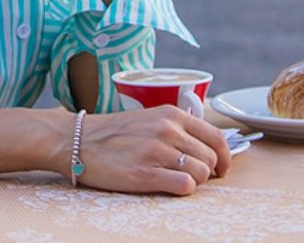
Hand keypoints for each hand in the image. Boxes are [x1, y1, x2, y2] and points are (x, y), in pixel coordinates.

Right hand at [68, 106, 231, 193]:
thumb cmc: (115, 132)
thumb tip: (206, 146)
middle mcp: (168, 130)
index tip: (221, 168)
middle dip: (207, 171)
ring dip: (194, 181)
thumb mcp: (150, 117)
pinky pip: (185, 185)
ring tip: (175, 178)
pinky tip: (168, 184)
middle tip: (192, 175)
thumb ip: (177, 127)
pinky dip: (183, 188)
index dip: (225, 157)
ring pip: (201, 173)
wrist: (79, 140)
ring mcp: (157, 151)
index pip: (216, 137)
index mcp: (171, 114)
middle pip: (211, 158)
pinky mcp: (145, 173)